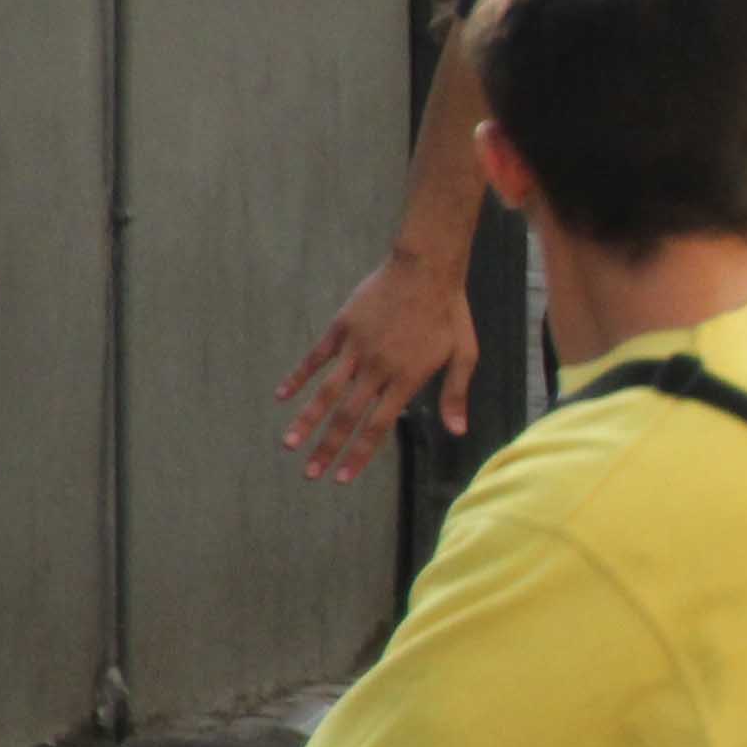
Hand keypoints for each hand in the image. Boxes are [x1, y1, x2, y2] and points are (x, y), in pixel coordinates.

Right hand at [279, 248, 477, 479]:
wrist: (426, 268)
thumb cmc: (449, 313)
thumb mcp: (464, 354)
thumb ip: (455, 394)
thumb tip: (458, 431)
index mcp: (406, 379)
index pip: (377, 426)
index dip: (359, 454)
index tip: (342, 478)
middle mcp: (377, 368)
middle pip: (347, 416)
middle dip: (327, 448)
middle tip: (309, 474)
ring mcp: (357, 348)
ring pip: (326, 391)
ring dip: (306, 420)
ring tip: (288, 444)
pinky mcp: (342, 328)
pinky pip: (316, 358)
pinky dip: (298, 377)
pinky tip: (282, 396)